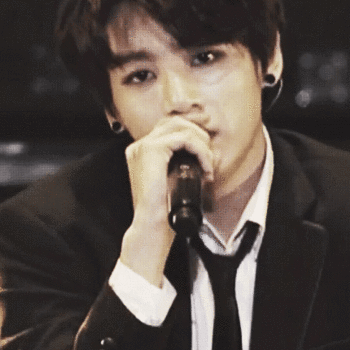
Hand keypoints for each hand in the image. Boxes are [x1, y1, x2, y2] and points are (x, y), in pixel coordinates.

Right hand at [119, 116, 213, 286]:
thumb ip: (178, 165)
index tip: (206, 157)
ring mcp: (143, 146)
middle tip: (210, 159)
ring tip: (209, 164)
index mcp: (141, 152)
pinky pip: (184, 139)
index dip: (193, 138)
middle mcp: (139, 146)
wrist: (151, 227)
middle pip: (176, 122)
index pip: (171, 129)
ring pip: (181, 127)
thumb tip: (201, 154)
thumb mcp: (171, 181)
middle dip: (199, 136)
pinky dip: (200, 151)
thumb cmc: (163, 211)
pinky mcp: (152, 150)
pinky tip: (205, 167)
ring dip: (201, 144)